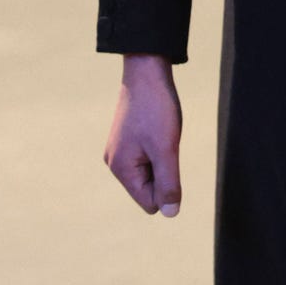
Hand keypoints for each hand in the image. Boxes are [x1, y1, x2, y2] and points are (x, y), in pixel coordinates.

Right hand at [104, 54, 182, 215]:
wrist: (146, 70)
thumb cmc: (156, 108)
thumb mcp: (166, 148)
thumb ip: (168, 183)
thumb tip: (170, 214)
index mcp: (121, 169)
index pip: (149, 202)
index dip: (166, 186)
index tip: (168, 157)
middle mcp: (115, 163)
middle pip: (148, 189)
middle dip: (163, 170)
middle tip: (165, 142)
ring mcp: (119, 150)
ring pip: (149, 172)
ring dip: (161, 158)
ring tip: (160, 132)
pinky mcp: (126, 139)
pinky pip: (146, 157)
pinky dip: (156, 147)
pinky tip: (157, 127)